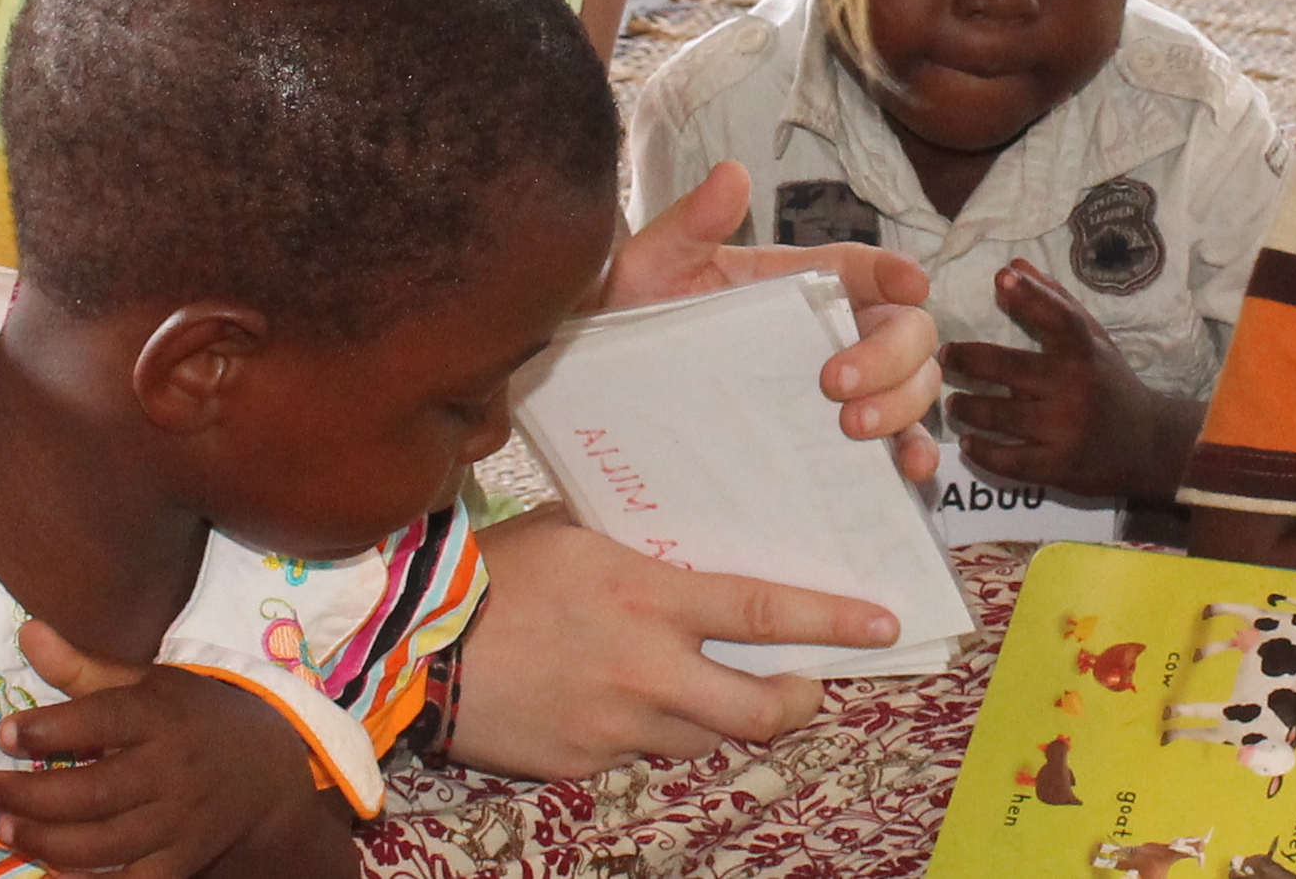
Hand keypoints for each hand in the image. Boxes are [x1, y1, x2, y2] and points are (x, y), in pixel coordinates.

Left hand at [0, 621, 343, 878]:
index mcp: (164, 715)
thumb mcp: (151, 681)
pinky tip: (51, 868)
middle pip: (95, 791)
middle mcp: (172, 770)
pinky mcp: (180, 861)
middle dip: (32, 795)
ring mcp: (178, 822)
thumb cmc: (197, 717)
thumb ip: (85, 665)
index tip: (6, 733)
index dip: (52, 729)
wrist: (269, 774)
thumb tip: (26, 632)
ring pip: (104, 843)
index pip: (104, 720)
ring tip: (5, 827)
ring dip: (47, 840)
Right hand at [443, 508, 901, 776]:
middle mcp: (647, 669)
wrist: (414, 649)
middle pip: (758, 709)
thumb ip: (635, 550)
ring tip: (699, 691)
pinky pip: (637, 753)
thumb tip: (676, 549)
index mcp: (649, 599)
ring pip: (701, 739)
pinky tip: (615, 704)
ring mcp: (617, 724)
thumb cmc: (490, 574)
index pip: (765, 614)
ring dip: (715, 720)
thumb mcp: (571, 534)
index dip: (832, 623)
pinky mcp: (583, 762)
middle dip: (799, 702)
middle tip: (809, 689)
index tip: (882, 624)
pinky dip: (644, 733)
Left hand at [600, 161, 941, 480]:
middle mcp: (831, 333)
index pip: (863, 268)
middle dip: (890, 353)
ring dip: (904, 404)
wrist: (602, 402)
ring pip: (914, 385)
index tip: (910, 282)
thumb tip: (732, 175)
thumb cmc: (633, 325)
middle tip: (835, 383)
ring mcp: (843, 390)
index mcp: (797, 284)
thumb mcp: (651, 270)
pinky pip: (898, 447)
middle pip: (906, 329)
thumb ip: (691, 224)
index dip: (895, 271)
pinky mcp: (837, 445)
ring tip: (854, 428)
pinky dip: (915, 455)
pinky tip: (908, 472)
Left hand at [949, 260, 1195, 502]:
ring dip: (966, 407)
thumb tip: (1014, 264)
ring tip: (953, 403)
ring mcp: (1066, 430)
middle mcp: (1076, 388)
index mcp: (1086, 354)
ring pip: (1000, 415)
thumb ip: (1055, 303)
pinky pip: (1008, 461)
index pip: (1058, 317)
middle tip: (945, 356)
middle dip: (967, 360)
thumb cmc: (1111, 384)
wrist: (1151, 445)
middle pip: (1009, 368)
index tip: (1001, 277)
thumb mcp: (1093, 341)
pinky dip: (981, 451)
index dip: (1031, 295)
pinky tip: (968, 442)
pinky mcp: (1059, 467)